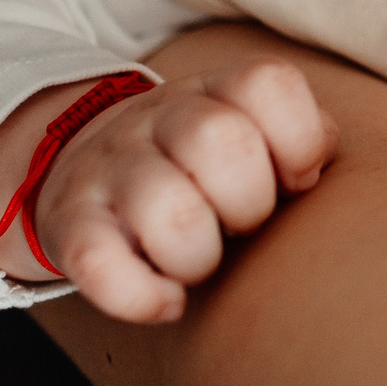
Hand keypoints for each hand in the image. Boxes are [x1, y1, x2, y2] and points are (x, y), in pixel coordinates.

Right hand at [29, 60, 339, 321]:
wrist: (89, 172)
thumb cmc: (200, 168)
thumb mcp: (253, 135)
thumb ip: (304, 141)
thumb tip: (316, 166)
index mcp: (214, 91)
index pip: (267, 83)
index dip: (299, 140)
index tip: (293, 181)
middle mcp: (157, 119)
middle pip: (221, 140)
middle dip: (251, 202)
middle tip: (242, 225)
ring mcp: (109, 168)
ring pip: (167, 207)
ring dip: (199, 255)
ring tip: (201, 262)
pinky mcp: (70, 223)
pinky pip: (98, 261)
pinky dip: (142, 295)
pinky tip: (168, 302)